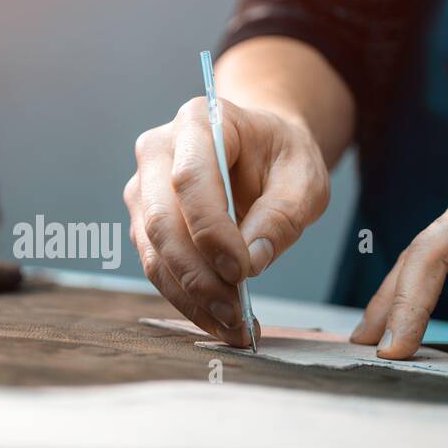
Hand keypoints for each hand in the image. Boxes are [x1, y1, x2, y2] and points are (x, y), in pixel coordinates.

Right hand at [124, 96, 329, 345]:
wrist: (259, 149)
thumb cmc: (282, 156)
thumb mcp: (305, 177)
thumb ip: (284, 213)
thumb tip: (253, 261)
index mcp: (199, 121)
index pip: (190, 179)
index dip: (211, 230)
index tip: (243, 271)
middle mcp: (157, 150)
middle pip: (162, 221)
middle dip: (198, 275)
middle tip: (236, 314)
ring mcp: (143, 187)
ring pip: (153, 252)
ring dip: (190, 296)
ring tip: (232, 327)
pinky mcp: (143, 221)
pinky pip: (157, 267)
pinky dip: (186, 299)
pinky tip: (219, 321)